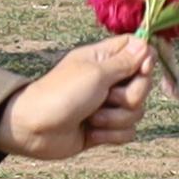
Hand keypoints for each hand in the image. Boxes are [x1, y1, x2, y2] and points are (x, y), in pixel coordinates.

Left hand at [0, 30, 158, 164]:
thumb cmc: (60, 95)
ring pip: (137, 111)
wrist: (33, 130)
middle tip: (106, 98)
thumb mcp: (96, 73)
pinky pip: (127, 132)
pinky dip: (111, 134)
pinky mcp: (104, 128)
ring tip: (91, 118)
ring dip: (115, 118)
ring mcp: (106, 106)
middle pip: (144, 84)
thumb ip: (124, 61)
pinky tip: (91, 132)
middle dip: (130, 96)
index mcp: (103, 59)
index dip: (145, 60)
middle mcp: (107, 80)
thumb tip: (145, 44)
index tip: (141, 69)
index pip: (137, 49)